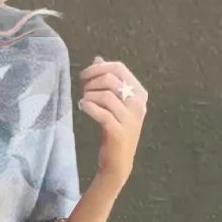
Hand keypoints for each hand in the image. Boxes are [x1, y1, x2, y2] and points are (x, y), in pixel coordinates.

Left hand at [77, 55, 147, 189]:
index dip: (99, 67)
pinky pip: (101, 113)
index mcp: (139, 93)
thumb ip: (108, 81)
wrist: (117, 163)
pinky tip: (82, 107)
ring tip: (83, 101)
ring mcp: (130, 119)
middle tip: (82, 90)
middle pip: (111, 79)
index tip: (84, 75)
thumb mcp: (113, 104)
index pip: (119, 68)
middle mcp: (138, 104)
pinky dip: (88, 107)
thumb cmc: (114, 131)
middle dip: (91, 81)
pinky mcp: (118, 132)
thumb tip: (98, 59)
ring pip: (105, 95)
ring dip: (89, 95)